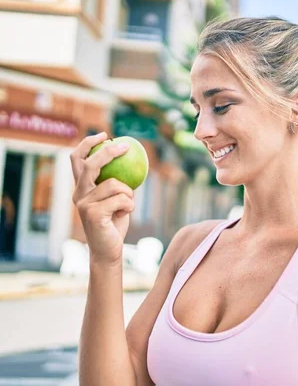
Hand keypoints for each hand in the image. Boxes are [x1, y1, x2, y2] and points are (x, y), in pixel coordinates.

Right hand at [70, 132, 134, 264]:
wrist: (108, 250)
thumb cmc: (114, 223)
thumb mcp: (117, 199)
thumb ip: (117, 183)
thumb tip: (132, 160)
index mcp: (82, 188)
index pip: (77, 159)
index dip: (88, 143)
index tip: (105, 135)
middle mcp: (78, 194)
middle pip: (91, 164)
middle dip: (108, 152)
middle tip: (125, 147)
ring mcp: (84, 204)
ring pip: (114, 184)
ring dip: (129, 193)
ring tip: (128, 205)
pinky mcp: (92, 213)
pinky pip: (121, 199)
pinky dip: (129, 205)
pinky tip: (125, 213)